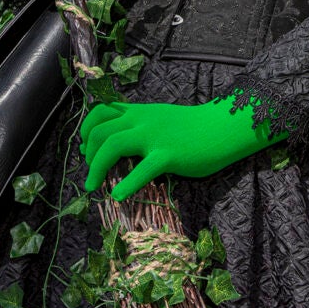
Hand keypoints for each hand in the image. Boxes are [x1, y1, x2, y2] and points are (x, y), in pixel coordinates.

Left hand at [80, 99, 285, 200]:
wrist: (222, 126)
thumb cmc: (191, 127)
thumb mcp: (160, 118)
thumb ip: (138, 125)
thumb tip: (113, 142)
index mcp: (139, 112)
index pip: (101, 112)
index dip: (86, 131)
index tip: (86, 150)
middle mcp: (142, 121)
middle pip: (100, 130)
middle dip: (87, 154)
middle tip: (90, 172)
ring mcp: (155, 137)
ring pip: (112, 145)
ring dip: (95, 168)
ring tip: (94, 186)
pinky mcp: (169, 155)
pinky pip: (142, 169)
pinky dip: (126, 184)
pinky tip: (119, 195)